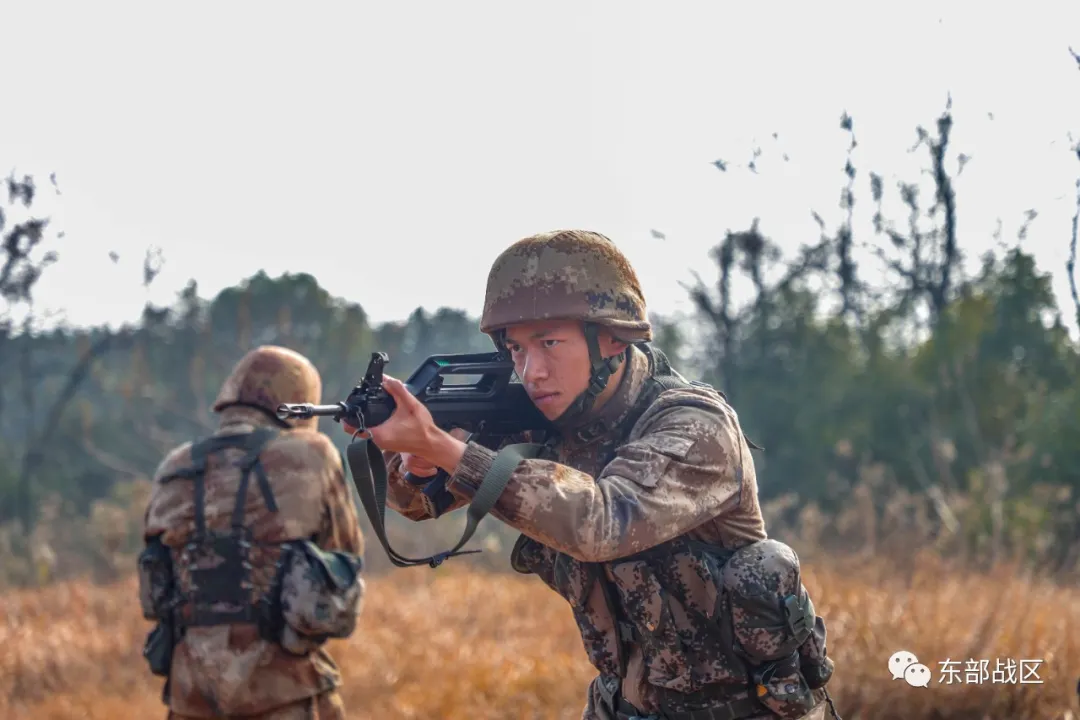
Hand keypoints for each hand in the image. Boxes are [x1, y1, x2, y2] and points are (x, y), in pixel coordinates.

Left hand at [340, 376, 468, 473]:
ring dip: (365, 418)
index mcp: (378, 433)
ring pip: (365, 430)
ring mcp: (381, 443)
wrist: (432, 443)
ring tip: (370, 405)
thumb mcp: (410, 404)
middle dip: (357, 414)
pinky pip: (373, 432)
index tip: (348, 405)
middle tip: (361, 401)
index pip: (352, 427)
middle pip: (356, 427)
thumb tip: (386, 379)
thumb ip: (397, 390)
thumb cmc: (422, 428)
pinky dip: (373, 423)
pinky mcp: (386, 443)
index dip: (347, 415)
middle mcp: (376, 440)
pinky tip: (381, 414)